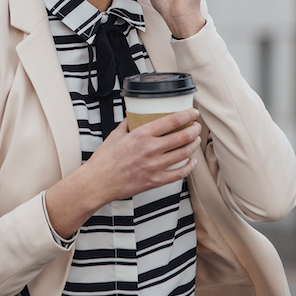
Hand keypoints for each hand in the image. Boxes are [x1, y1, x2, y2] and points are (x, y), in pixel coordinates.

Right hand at [45, 109, 201, 238]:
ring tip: (195, 140)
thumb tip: (135, 116)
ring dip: (193, 145)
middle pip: (182, 136)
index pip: (171, 121)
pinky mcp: (155, 181)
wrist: (98, 182)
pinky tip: (192, 162)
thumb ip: (127, 124)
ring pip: (184, 153)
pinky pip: (179, 174)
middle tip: (196, 126)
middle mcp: (150, 149)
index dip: (187, 115)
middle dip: (194, 129)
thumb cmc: (104, 159)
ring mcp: (154, 166)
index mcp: (141, 135)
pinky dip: (189, 167)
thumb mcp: (115, 135)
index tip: (193, 113)